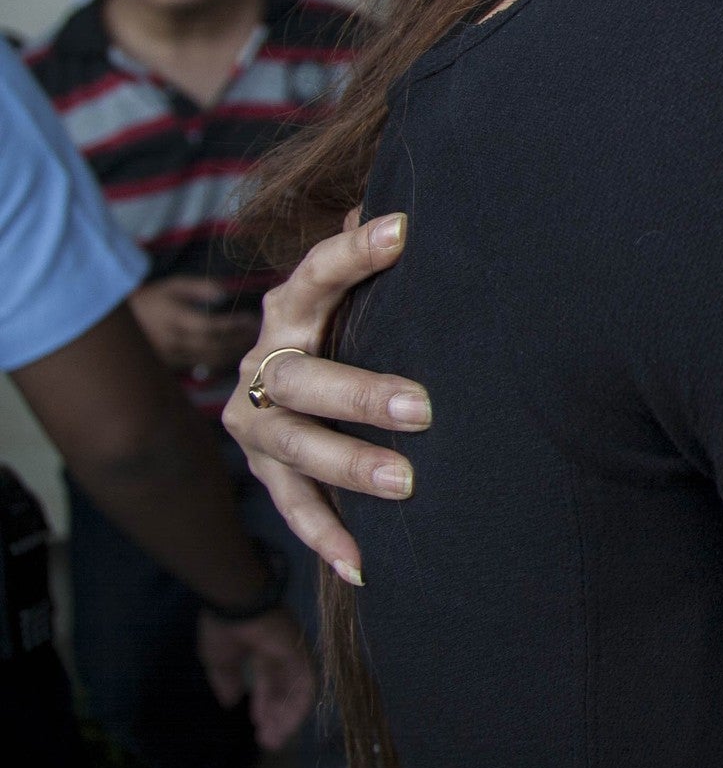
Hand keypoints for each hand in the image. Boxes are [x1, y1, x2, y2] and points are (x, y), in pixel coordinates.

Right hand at [129, 277, 259, 372]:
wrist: (118, 323)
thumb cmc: (152, 299)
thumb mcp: (172, 286)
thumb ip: (199, 288)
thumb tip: (224, 294)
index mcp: (173, 318)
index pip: (209, 325)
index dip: (232, 324)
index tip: (251, 319)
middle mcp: (172, 340)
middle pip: (213, 344)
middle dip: (238, 339)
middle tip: (258, 333)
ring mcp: (171, 355)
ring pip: (208, 358)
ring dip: (232, 352)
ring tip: (251, 343)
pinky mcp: (171, 365)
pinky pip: (200, 366)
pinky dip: (219, 361)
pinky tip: (233, 354)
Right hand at [197, 608, 314, 750]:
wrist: (235, 603)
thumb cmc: (224, 627)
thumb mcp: (219, 660)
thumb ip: (226, 681)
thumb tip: (230, 702)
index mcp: (260, 649)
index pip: (268, 682)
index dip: (264, 706)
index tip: (259, 729)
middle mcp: (280, 652)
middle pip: (284, 690)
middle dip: (277, 716)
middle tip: (269, 742)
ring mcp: (293, 651)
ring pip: (296, 690)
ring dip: (287, 716)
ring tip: (275, 740)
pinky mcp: (300, 653)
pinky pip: (306, 683)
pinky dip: (298, 705)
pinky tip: (287, 724)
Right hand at [224, 211, 428, 586]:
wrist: (285, 384)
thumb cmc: (347, 324)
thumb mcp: (359, 291)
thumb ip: (377, 255)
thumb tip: (420, 202)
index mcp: (290, 309)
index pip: (315, 272)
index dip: (354, 251)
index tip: (403, 230)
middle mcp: (263, 362)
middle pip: (299, 378)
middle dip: (358, 393)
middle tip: (421, 408)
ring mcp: (256, 423)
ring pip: (294, 446)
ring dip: (347, 465)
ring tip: (405, 482)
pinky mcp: (266, 472)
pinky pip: (293, 509)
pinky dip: (327, 538)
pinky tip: (363, 565)